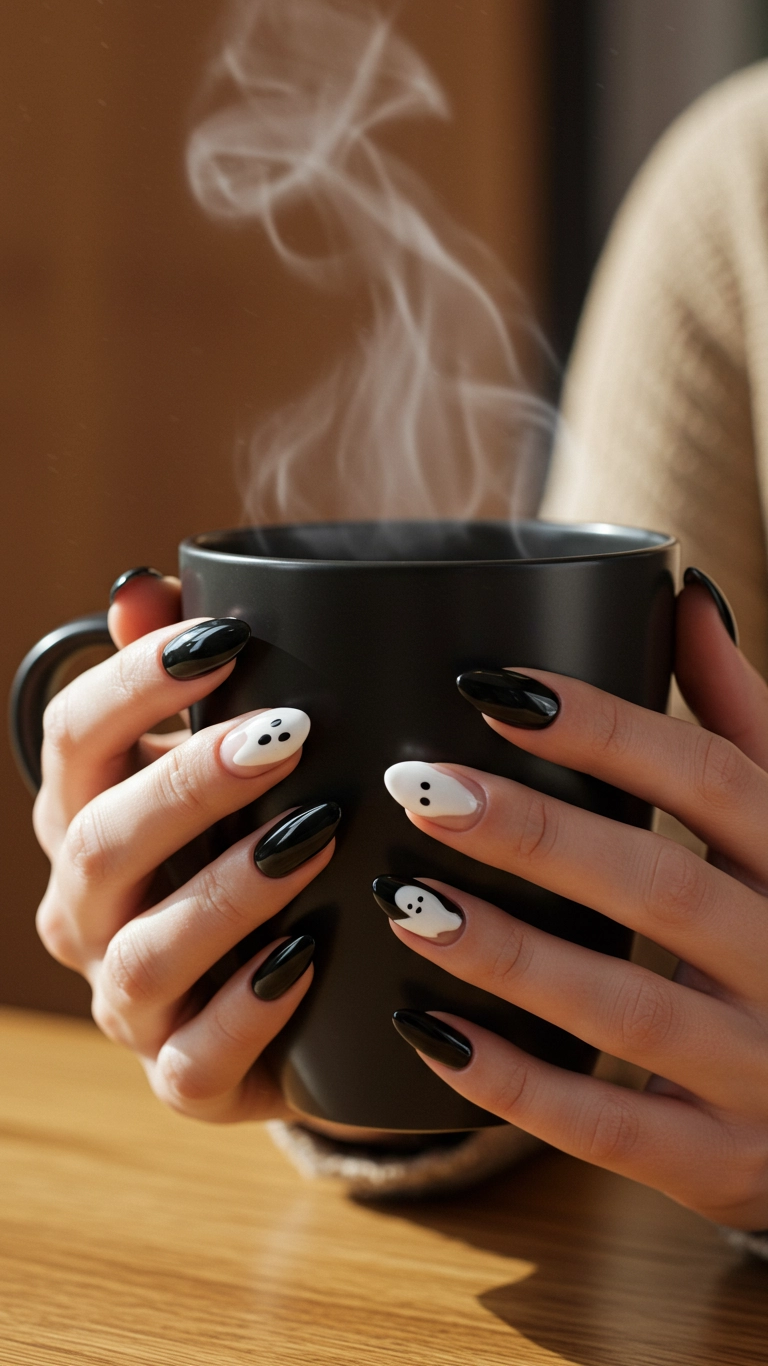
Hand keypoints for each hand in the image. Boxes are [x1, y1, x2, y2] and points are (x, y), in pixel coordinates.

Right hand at [33, 570, 336, 1123]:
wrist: (298, 989)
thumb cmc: (255, 845)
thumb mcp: (228, 762)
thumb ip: (188, 681)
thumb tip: (142, 584)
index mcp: (85, 815)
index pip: (73, 737)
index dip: (137, 681)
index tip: (225, 635)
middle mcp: (85, 909)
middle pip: (99, 840)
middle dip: (191, 783)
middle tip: (289, 734)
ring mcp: (127, 1002)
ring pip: (144, 952)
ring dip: (229, 890)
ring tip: (316, 835)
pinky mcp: (182, 1080)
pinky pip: (197, 1057)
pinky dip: (251, 1008)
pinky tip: (312, 955)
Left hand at [383, 573, 767, 1229]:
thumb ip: (742, 722)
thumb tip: (687, 595)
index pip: (712, 777)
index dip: (604, 728)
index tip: (489, 687)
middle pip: (659, 885)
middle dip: (534, 835)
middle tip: (420, 787)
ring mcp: (761, 1071)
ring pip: (625, 1006)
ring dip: (510, 953)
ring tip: (406, 898)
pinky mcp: (720, 1160)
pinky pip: (610, 1127)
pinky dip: (516, 1082)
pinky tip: (426, 1032)